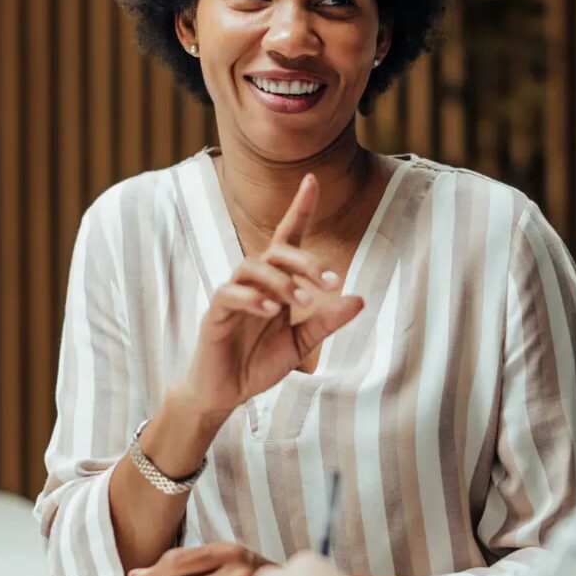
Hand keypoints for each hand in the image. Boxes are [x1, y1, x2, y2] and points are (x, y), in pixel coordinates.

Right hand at [173, 175, 365, 418]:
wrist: (224, 394)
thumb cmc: (258, 364)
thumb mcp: (301, 344)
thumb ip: (326, 322)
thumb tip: (360, 298)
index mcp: (276, 284)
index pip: (286, 238)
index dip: (298, 209)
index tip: (311, 181)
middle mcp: (254, 282)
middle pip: (275, 251)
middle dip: (304, 261)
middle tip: (330, 281)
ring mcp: (233, 295)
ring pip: (252, 266)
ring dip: (281, 280)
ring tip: (300, 301)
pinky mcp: (215, 313)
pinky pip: (230, 293)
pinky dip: (253, 298)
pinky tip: (271, 310)